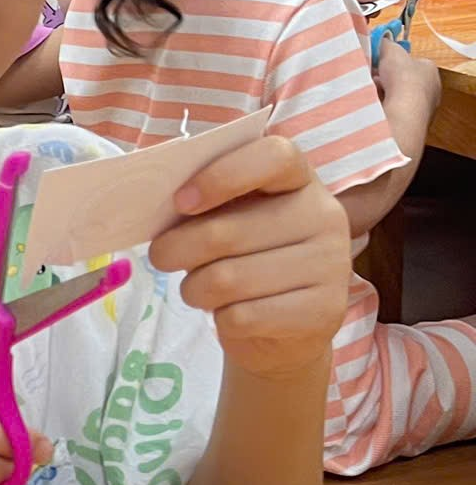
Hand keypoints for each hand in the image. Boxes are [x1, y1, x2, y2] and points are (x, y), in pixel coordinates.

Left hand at [151, 134, 350, 381]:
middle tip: (163, 256)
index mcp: (299, 180)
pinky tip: (233, 314)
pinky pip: (242, 317)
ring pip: (226, 280)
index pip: (274, 156)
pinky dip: (221, 320)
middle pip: (226, 232)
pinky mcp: (324, 310)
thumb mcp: (225, 219)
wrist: (281, 328)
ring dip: (194, 289)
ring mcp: (331, 264)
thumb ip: (201, 201)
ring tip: (201, 289)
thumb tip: (152, 197)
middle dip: (175, 250)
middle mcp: (324, 216)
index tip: (181, 202)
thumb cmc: (241, 259)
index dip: (222, 176)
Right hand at [377, 41, 443, 126]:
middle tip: (369, 75)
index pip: (410, 61)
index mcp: (430, 70)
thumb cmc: (405, 82)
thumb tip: (380, 39)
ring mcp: (419, 108)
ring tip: (367, 90)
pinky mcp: (407, 122)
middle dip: (383, 77)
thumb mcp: (392, 51)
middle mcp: (428, 90)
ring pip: (393, 96)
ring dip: (378, 92)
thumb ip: (386, 44)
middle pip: (400, 79)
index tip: (378, 60)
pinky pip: (389, 110)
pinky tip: (370, 104)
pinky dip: (378, 106)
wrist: (403, 113)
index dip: (392, 60)